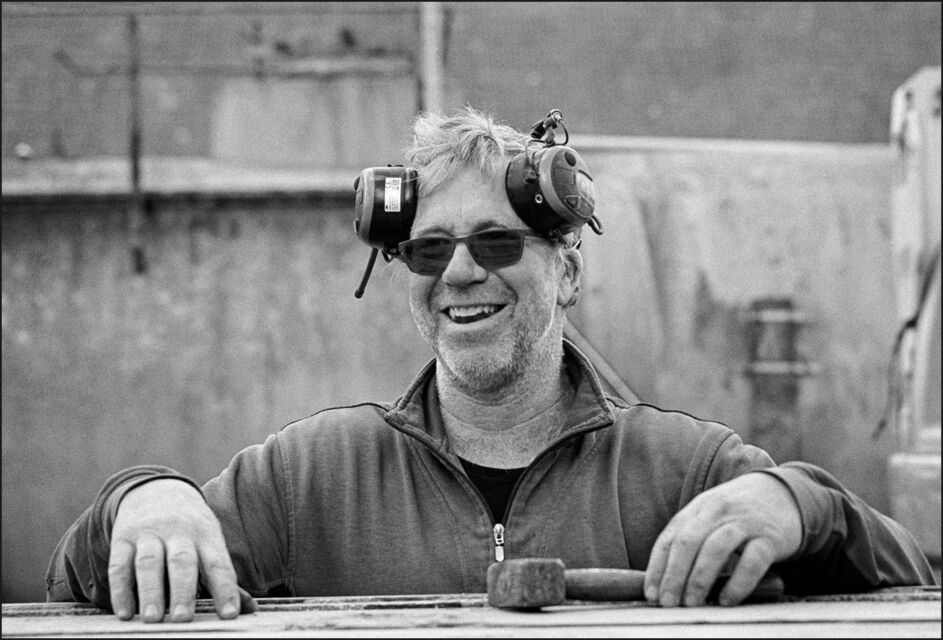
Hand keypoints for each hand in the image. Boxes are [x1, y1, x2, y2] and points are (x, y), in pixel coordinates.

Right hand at [107, 478, 251, 621]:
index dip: (225, 589)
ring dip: (151, 592)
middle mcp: (179, 530)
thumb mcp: (210, 542)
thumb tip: (250, 609)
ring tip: (153, 619)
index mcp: (206, 533)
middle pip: (182, 560)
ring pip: (149, 562)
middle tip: (183, 619)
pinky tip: (125, 612)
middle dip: (183, 590)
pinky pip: (120, 564)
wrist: (157, 490)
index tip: (229, 615)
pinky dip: (120, 589)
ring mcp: (149, 532)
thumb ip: (224, 577)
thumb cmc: (191, 527)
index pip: (218, 563)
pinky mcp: (123, 537)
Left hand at [644, 472, 800, 606]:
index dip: (657, 566)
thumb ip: (691, 538)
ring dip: (699, 579)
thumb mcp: (711, 516)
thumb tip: (665, 579)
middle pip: (688, 542)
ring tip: (692, 603)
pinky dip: (738, 583)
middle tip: (668, 602)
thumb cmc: (739, 513)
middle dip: (673, 575)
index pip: (670, 537)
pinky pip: (752, 561)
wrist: (784, 493)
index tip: (650, 592)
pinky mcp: (771, 538)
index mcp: (698, 508)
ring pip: (715, 548)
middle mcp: (718, 511)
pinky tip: (727, 600)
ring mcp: (744, 522)